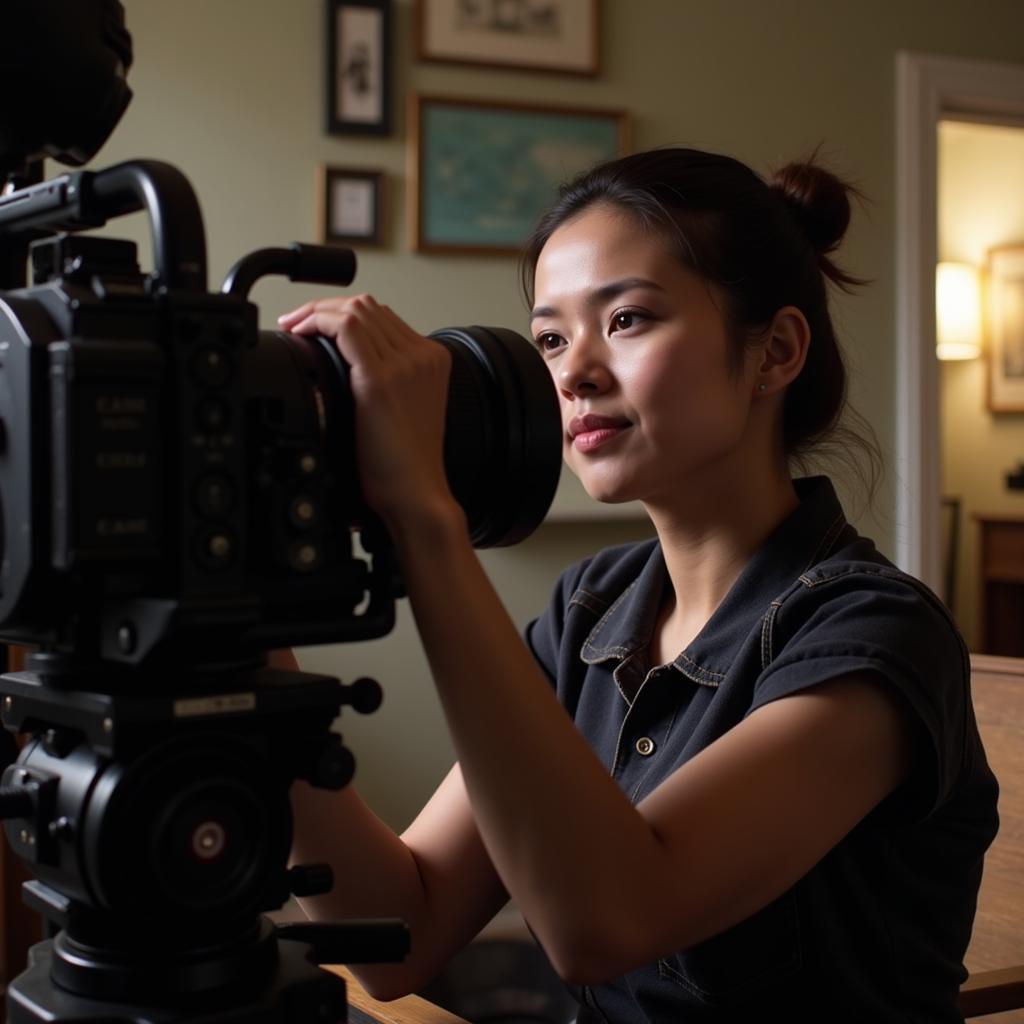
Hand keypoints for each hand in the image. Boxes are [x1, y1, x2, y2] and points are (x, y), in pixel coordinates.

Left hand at [278, 295, 456, 528]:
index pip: (384, 316)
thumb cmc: (406, 466)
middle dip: (326, 307)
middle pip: (368, 306)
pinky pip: (345, 327)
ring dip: (317, 311)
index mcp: (433, 360)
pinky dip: (317, 321)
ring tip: (295, 326)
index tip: (316, 326)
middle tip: (297, 322)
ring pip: (354, 310)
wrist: (416, 494)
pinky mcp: (380, 379)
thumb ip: (390, 381)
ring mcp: (405, 364)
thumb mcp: (406, 410)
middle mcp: (423, 355)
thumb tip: (349, 367)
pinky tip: (301, 333)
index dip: (343, 313)